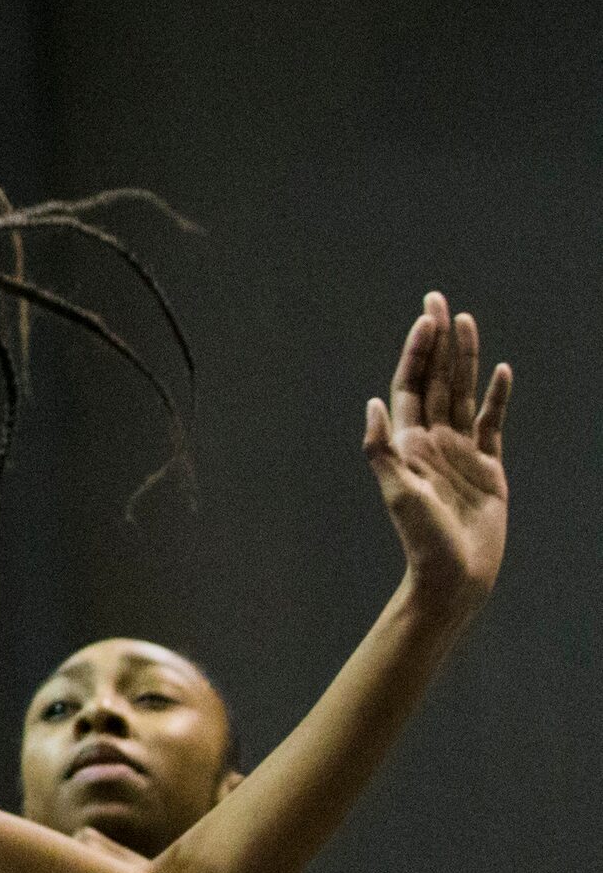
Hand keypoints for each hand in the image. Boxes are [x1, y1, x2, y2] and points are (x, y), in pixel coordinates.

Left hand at [364, 292, 511, 615]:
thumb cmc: (422, 539)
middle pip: (436, 378)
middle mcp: (432, 438)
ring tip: (467, 321)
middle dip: (438, 340)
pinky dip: (497, 396)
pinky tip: (500, 371)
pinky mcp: (488, 466)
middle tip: (438, 299)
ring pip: (463, 391)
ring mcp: (461, 450)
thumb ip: (383, 450)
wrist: (456, 573)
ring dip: (466, 357)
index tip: (425, 318)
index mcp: (408, 441)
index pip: (411, 383)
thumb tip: (373, 404)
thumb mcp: (398, 493)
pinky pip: (493, 422)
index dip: (417, 350)